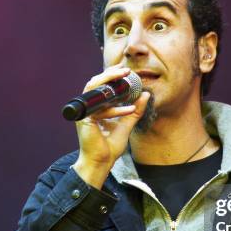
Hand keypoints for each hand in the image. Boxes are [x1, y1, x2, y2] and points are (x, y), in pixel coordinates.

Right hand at [72, 64, 149, 187]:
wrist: (101, 162)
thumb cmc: (110, 146)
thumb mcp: (127, 125)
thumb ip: (135, 110)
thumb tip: (145, 94)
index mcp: (96, 107)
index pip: (102, 86)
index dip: (112, 75)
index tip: (126, 70)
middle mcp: (89, 108)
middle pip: (95, 83)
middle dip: (110, 73)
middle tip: (126, 69)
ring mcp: (85, 113)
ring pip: (94, 89)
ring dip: (109, 80)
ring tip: (124, 76)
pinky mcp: (85, 120)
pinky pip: (101, 109)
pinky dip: (115, 109)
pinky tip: (129, 109)